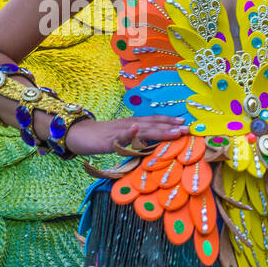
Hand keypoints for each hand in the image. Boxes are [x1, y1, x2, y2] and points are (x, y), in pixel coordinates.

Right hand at [65, 115, 188, 157]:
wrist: (79, 134)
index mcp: (134, 124)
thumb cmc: (103, 137)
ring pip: (142, 129)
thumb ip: (139, 140)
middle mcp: (130, 124)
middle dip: (171, 126)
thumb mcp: (124, 138)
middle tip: (188, 129)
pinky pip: (120, 134)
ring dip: (160, 129)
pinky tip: (137, 128)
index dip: (170, 122)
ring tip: (175, 130)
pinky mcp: (108, 138)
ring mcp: (120, 130)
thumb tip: (155, 145)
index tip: (186, 124)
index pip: (155, 121)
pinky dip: (129, 131)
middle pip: (153, 124)